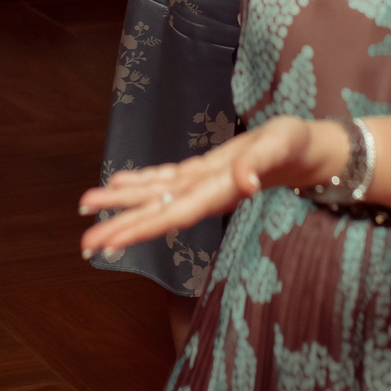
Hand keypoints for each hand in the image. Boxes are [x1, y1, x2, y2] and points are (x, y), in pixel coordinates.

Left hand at [78, 116, 341, 254]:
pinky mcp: (202, 171)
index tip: (110, 241)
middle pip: (156, 214)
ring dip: (121, 203)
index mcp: (218, 193)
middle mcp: (204, 193)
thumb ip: (261, 166)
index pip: (172, 215)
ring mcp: (201, 183)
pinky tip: (118, 182)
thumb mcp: (280, 148)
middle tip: (84, 244)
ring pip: (155, 196)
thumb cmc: (295, 147)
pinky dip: (141, 180)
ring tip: (86, 207)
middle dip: (121, 226)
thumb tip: (246, 184)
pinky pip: (165, 178)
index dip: (140, 227)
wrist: (306, 150)